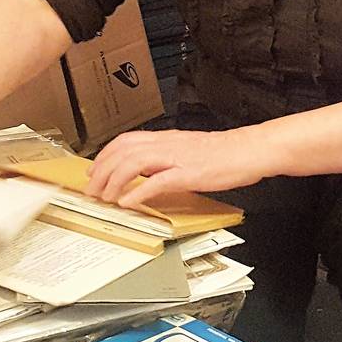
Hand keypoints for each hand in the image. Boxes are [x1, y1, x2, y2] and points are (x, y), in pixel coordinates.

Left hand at [85, 128, 270, 208]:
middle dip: (102, 171)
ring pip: (133, 163)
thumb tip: (149, 171)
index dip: (104, 155)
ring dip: (113, 181)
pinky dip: (138, 192)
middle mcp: (167, 145)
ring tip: (105, 197)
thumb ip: (167, 157)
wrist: (249, 150)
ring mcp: (176, 158)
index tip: (94, 171)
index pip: (125, 141)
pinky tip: (128, 202)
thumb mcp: (188, 150)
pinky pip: (156, 182)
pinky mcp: (188, 173)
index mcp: (166, 139)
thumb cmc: (225, 153)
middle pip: (122, 151)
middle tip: (92, 190)